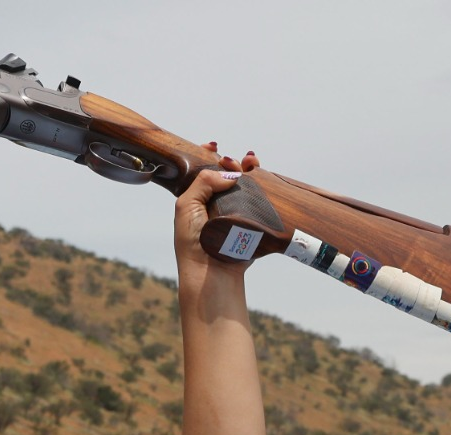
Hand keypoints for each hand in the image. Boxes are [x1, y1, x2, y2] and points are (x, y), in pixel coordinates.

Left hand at [173, 147, 261, 271]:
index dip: (209, 156)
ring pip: (245, 184)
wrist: (212, 272)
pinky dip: (263, 184)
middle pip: (227, 175)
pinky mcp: (250, 221)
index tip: (213, 146)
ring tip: (252, 161)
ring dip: (250, 168)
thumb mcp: (187, 205)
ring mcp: (234, 211)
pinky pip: (259, 198)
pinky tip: (262, 174)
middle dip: (233, 161)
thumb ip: (204, 182)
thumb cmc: (193, 242)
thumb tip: (230, 174)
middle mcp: (215, 204)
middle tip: (236, 160)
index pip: (204, 172)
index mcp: (196, 199)